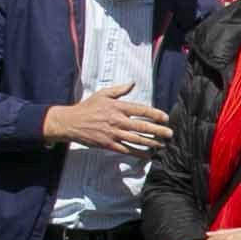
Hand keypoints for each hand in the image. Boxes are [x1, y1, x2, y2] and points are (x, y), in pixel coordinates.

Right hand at [47, 81, 171, 152]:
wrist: (70, 122)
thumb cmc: (87, 107)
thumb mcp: (102, 94)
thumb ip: (119, 90)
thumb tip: (132, 83)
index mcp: (117, 107)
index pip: (140, 110)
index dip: (155, 114)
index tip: (165, 118)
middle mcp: (117, 120)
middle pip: (142, 126)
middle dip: (158, 130)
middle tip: (170, 133)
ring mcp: (113, 134)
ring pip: (136, 139)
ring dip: (151, 143)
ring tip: (162, 145)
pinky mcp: (108, 145)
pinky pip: (126, 150)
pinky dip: (138, 154)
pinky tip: (148, 156)